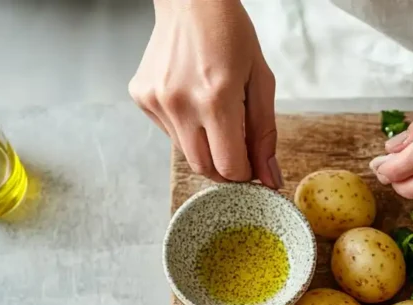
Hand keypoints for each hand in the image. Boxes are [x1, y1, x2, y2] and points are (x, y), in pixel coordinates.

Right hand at [129, 0, 280, 187]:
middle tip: (237, 148)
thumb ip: (265, 133)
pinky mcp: (142, 97)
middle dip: (225, 167)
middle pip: (205, 168)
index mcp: (216, 99)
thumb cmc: (231, 35)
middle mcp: (181, 104)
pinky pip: (169, 132)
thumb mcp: (261, 80)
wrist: (190, 1)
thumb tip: (270, 178)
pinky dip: (186, 127)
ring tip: (214, 112)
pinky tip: (193, 99)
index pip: (230, 167)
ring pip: (186, 152)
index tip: (253, 165)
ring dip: (206, 145)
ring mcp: (156, 101)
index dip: (246, 173)